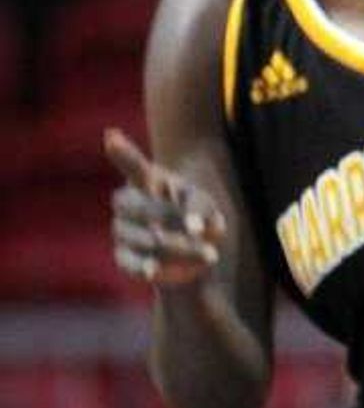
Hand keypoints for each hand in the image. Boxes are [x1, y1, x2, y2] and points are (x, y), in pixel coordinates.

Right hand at [105, 128, 225, 288]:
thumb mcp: (207, 206)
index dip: (122, 152)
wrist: (194, 254)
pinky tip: (154, 270)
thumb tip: (195, 227)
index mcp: (147, 181)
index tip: (112, 137)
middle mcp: (129, 203)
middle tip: (200, 232)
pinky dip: (141, 266)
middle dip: (169, 218)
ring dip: (174, 246)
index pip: (132, 165)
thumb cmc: (198, 218)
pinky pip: (127, 261)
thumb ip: (202, 208)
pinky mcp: (125, 256)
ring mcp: (123, 229)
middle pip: (139, 207)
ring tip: (208, 255)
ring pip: (142, 237)